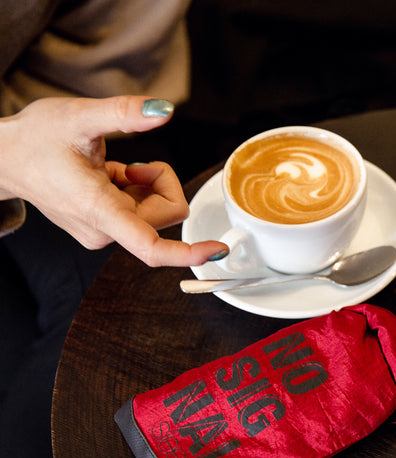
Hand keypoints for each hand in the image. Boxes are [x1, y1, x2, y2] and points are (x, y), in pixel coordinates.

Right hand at [0, 95, 228, 266]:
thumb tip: (164, 109)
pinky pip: (143, 211)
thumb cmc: (34, 140)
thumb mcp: (77, 116)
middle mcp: (105, 232)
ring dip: (147, 185)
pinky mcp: (106, 229)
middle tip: (131, 163)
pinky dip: (136, 189)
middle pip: (166, 214)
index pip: (151, 248)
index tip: (217, 250)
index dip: (188, 252)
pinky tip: (108, 175)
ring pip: (157, 212)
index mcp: (100, 212)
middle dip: (161, 183)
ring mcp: (105, 233)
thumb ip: (123, 113)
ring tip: (112, 168)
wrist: (6, 158)